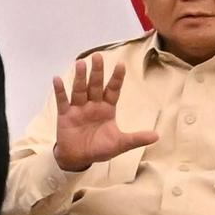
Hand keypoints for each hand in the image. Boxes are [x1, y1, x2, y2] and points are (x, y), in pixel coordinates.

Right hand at [50, 53, 161, 171]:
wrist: (79, 159)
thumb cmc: (99, 149)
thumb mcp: (120, 144)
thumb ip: (136, 138)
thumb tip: (157, 136)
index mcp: (107, 109)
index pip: (113, 90)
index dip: (116, 78)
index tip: (121, 64)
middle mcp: (93, 105)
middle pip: (95, 86)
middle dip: (97, 72)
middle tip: (98, 56)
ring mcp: (78, 109)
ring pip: (79, 90)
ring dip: (80, 77)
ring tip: (81, 63)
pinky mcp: (65, 115)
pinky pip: (62, 101)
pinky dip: (60, 91)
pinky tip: (57, 79)